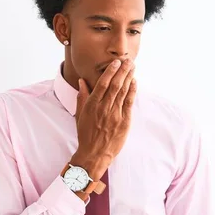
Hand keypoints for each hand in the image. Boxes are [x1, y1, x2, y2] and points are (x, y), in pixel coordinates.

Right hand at [71, 59, 136, 179]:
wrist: (94, 154)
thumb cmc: (85, 134)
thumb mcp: (80, 115)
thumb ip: (82, 97)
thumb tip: (82, 81)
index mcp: (92, 105)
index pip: (103, 84)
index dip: (110, 71)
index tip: (116, 62)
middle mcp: (104, 108)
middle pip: (115, 85)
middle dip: (123, 71)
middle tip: (128, 60)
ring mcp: (115, 115)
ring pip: (123, 92)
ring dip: (129, 77)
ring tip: (133, 67)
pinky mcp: (124, 122)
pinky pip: (129, 103)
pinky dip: (132, 91)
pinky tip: (135, 82)